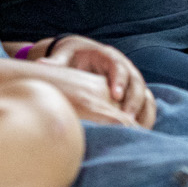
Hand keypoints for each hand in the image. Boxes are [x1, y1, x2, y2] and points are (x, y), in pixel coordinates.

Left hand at [28, 33, 157, 127]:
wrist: (81, 54)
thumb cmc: (72, 56)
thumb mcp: (64, 56)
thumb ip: (56, 62)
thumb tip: (41, 63)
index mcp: (109, 56)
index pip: (119, 67)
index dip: (119, 81)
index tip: (115, 96)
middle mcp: (125, 67)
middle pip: (137, 82)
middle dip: (134, 100)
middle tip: (128, 118)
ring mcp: (131, 81)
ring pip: (144, 94)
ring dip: (142, 111)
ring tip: (136, 129)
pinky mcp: (132, 94)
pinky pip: (146, 105)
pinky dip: (145, 117)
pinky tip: (140, 132)